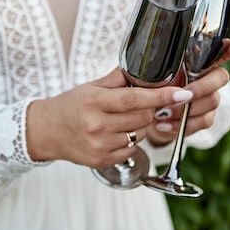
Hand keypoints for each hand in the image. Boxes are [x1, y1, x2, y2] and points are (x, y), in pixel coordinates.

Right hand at [25, 67, 193, 167]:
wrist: (46, 132)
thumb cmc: (71, 105)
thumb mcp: (91, 87)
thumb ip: (119, 79)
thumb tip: (149, 69)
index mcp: (94, 102)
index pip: (135, 99)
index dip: (162, 95)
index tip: (183, 93)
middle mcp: (97, 126)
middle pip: (143, 117)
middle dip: (149, 108)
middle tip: (139, 103)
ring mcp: (100, 146)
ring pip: (140, 134)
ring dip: (139, 125)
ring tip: (119, 119)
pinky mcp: (102, 161)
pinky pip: (131, 149)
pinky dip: (130, 140)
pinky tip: (114, 133)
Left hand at [146, 38, 229, 145]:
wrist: (147, 115)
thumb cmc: (151, 88)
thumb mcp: (152, 74)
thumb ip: (160, 67)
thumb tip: (158, 61)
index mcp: (196, 61)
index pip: (220, 50)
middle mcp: (208, 77)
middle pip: (221, 77)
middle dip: (202, 87)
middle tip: (183, 95)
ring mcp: (210, 98)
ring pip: (212, 101)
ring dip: (186, 109)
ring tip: (162, 113)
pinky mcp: (206, 118)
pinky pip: (203, 121)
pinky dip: (182, 125)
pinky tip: (163, 125)